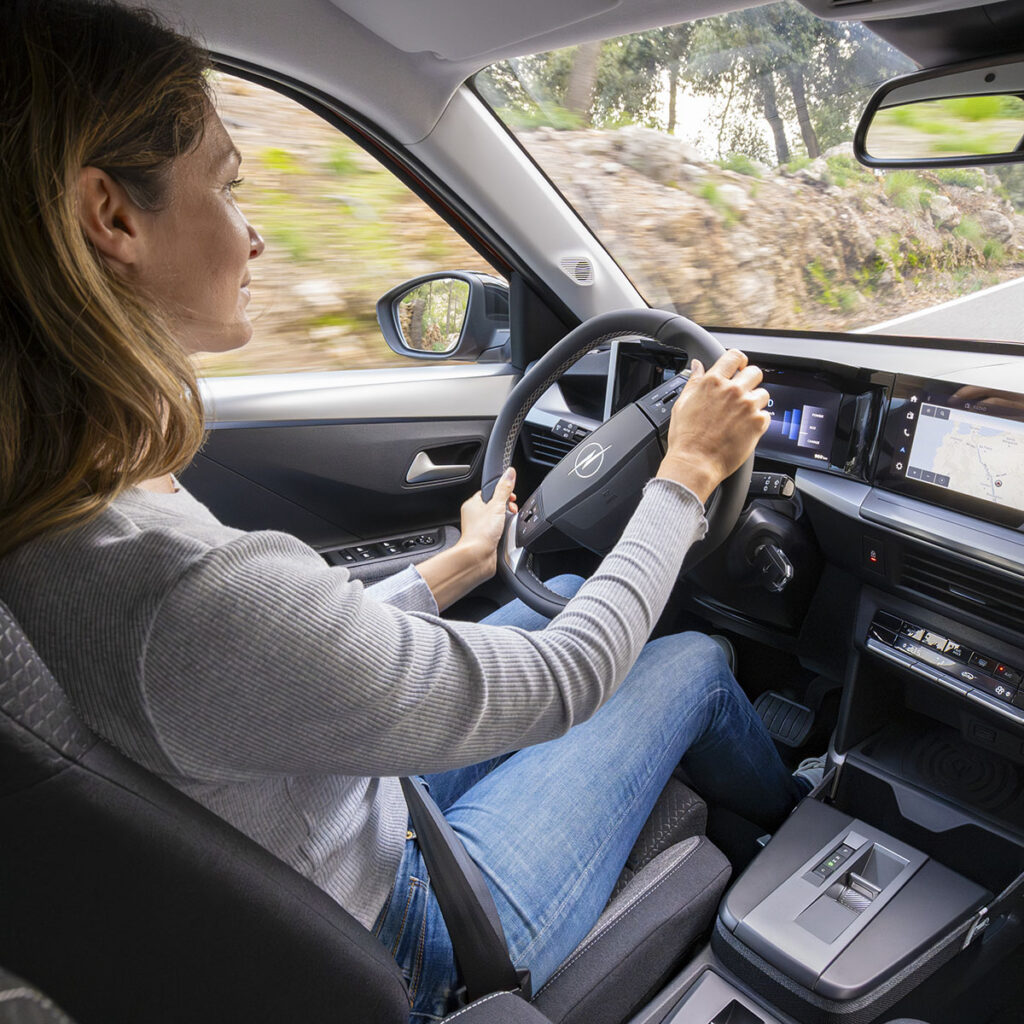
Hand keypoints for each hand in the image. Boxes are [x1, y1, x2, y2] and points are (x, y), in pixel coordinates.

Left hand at [416, 468, 516, 609]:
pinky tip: (505, 535)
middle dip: (506, 508)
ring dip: (505, 520)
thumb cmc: (481, 533)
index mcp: (472, 503)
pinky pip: (497, 531)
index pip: (489, 492)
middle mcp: (474, 515)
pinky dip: (503, 532)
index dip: (502, 493)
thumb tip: (509, 472)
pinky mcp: (485, 539)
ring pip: (497, 519)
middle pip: (494, 505)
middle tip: (510, 511)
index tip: (511, 496)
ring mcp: (479, 528)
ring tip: (507, 524)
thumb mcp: (497, 505)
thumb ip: (505, 489)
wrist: (478, 557)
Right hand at [656, 349, 769, 501]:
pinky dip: (758, 421)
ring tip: (742, 415)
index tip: (739, 368)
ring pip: (764, 393)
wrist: (695, 463)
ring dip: (756, 402)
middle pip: (755, 372)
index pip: (734, 356)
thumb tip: (698, 365)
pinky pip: (766, 415)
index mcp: (713, 382)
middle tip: (742, 393)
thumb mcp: (683, 403)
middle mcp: (732, 391)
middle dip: (750, 380)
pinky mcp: (758, 423)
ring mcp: (747, 406)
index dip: (738, 361)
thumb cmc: (686, 437)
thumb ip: (694, 381)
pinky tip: (744, 429)